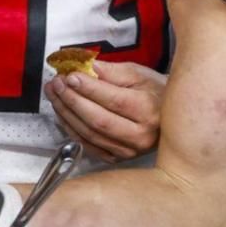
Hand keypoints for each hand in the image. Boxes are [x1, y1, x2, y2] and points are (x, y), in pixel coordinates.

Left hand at [45, 61, 165, 160]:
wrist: (171, 118)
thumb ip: (113, 72)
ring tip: (54, 94)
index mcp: (149, 111)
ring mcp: (128, 151)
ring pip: (90, 134)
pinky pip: (88, 145)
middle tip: (56, 83)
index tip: (69, 75)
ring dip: (66, 113)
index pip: (114, 100)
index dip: (89, 88)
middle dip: (72, 100)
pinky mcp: (118, 158)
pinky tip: (62, 113)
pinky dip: (71, 128)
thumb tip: (87, 68)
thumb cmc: (155, 92)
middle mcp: (140, 136)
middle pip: (98, 120)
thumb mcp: (140, 74)